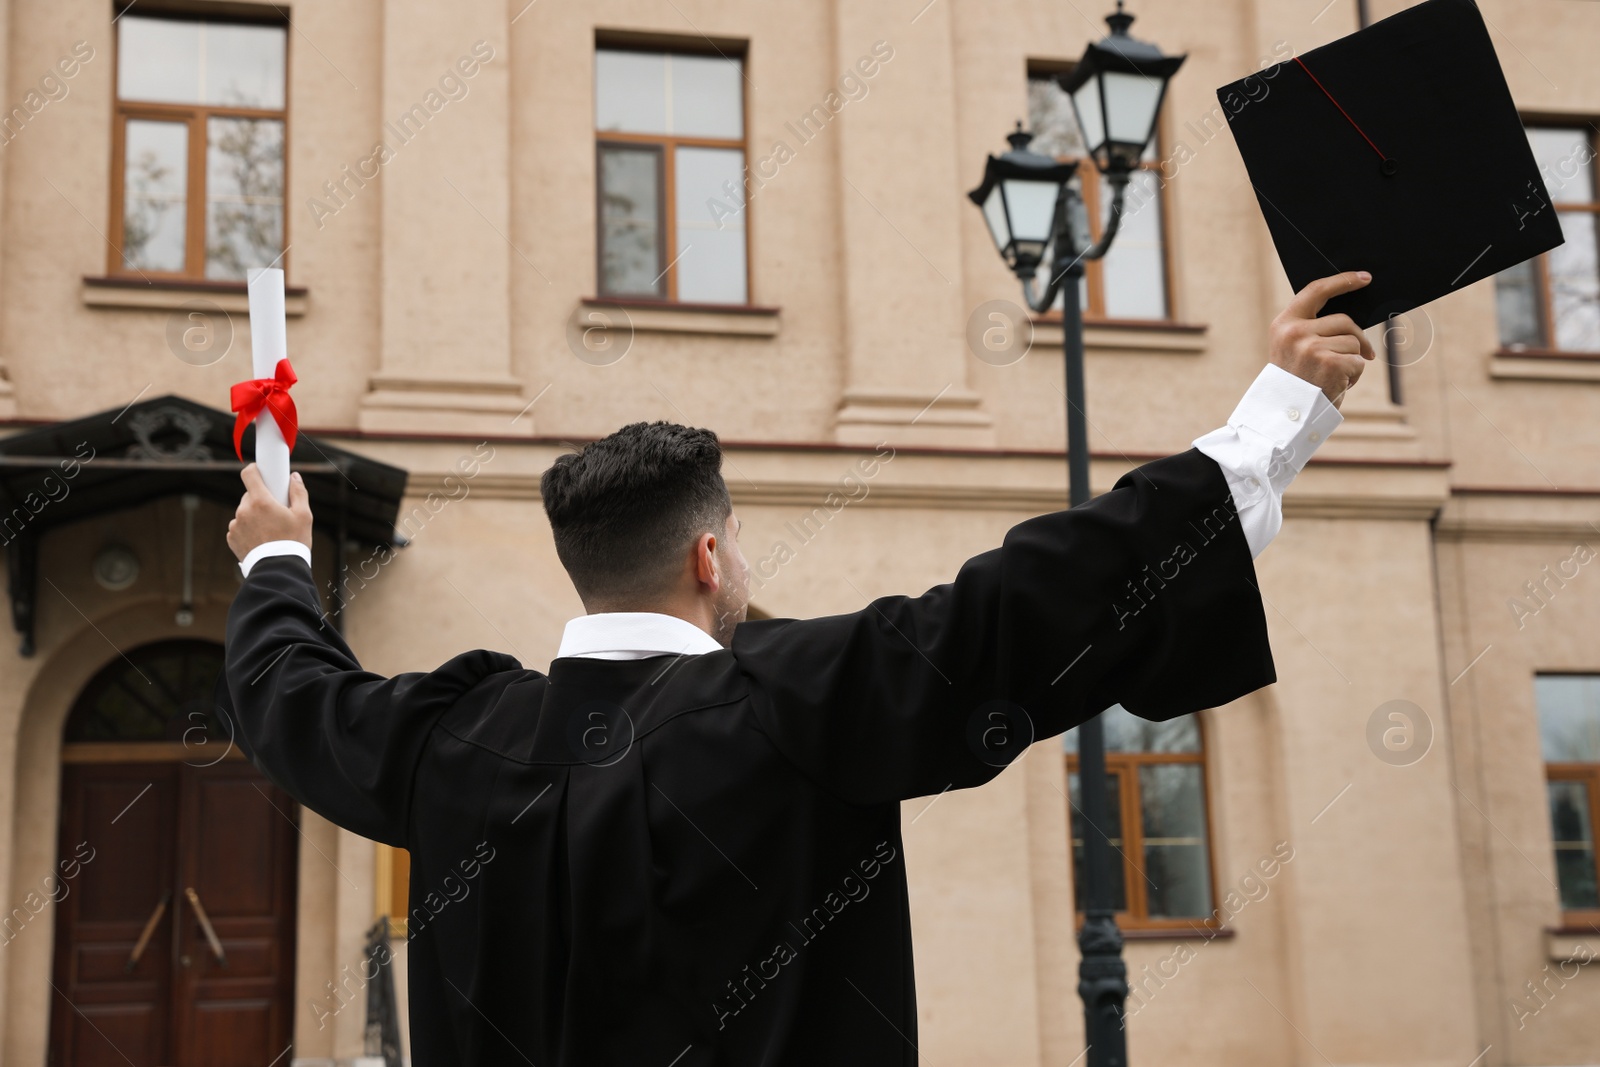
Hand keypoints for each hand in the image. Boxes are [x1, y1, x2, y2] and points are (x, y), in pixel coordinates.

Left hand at [227, 464, 312, 561]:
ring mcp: (236, 525)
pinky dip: (248, 529)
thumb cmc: (293, 542)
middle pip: (250, 495)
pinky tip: (261, 539)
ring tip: (270, 530)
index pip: (249, 474)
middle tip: (276, 510)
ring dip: (254, 515)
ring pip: (245, 512)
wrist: (278, 571)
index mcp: (260, 501)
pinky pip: (240, 527)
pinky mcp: (232, 538)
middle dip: (261, 498)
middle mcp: (244, 511)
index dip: (255, 470)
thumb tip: (294, 477)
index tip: (262, 473)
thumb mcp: (304, 516)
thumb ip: (298, 492)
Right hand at [1269, 271, 1376, 408]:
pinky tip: (1338, 385)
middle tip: (1361, 354)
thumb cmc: (1294, 383)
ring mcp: (1311, 347)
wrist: (1285, 417)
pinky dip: (1354, 375)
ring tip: (1334, 377)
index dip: (1342, 282)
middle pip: (1344, 321)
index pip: (1316, 291)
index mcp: (1283, 324)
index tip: (1363, 278)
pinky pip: (1358, 361)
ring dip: (1352, 361)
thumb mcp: (1293, 349)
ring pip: (1353, 342)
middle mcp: (1295, 332)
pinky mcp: (1329, 363)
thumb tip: (1349, 318)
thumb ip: (1312, 329)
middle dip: (1356, 338)